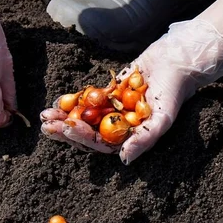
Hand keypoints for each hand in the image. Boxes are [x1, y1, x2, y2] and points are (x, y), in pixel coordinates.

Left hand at [41, 19, 222, 163]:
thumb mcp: (162, 119)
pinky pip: (86, 101)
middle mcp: (117, 127)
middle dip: (65, 129)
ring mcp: (110, 111)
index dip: (81, 138)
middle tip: (46, 125)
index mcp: (127, 137)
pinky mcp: (107, 95)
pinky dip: (72, 102)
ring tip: (45, 115)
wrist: (176, 61)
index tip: (66, 128)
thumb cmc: (173, 93)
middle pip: (86, 132)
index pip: (99, 143)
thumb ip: (144, 140)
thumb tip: (124, 160)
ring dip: (63, 117)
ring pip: (82, 117)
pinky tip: (57, 101)